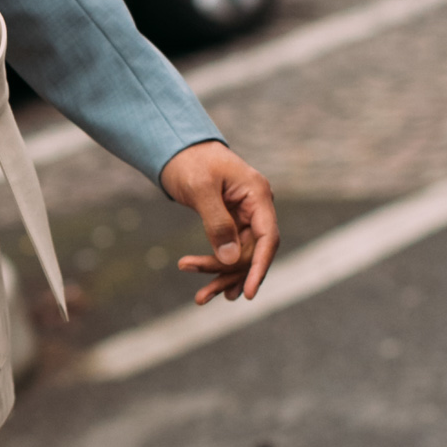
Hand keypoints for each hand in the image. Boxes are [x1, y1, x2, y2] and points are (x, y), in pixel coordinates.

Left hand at [159, 139, 279, 305]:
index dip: (259, 268)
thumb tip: (230, 259)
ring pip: (240, 255)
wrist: (177, 148)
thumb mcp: (201, 190)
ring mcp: (246, 215)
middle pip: (252, 252)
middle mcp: (257, 207)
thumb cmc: (190, 162)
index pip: (268, 238)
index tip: (249, 293)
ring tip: (201, 299)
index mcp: (258, 195)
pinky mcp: (232, 222)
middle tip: (201, 297)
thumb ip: (217, 223)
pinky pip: (230, 250)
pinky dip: (218, 266)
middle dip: (229, 275)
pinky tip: (209, 287)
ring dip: (222, 276)